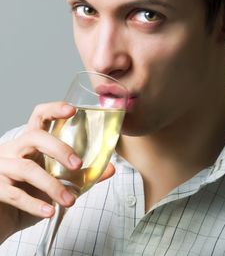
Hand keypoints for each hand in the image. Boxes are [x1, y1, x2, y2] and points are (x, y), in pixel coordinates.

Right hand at [0, 102, 114, 241]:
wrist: (4, 217)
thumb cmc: (31, 192)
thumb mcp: (57, 181)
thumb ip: (82, 174)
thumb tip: (111, 168)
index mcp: (29, 142)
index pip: (39, 116)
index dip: (54, 109)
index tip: (73, 110)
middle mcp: (13, 149)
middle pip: (34, 137)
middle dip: (58, 149)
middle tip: (78, 164)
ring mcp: (1, 167)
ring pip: (26, 168)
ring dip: (51, 185)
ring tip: (69, 200)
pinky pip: (15, 194)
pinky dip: (34, 204)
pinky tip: (49, 211)